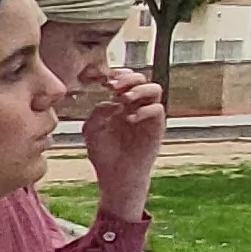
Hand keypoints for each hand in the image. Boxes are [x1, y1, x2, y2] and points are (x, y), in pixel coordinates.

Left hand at [80, 67, 165, 217]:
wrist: (115, 177)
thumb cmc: (104, 154)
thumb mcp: (92, 130)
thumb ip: (98, 112)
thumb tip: (112, 101)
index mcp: (120, 104)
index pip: (126, 79)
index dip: (118, 74)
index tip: (104, 81)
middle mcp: (136, 106)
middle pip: (142, 78)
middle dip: (128, 78)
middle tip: (114, 86)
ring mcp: (148, 116)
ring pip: (155, 89)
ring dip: (139, 90)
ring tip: (124, 100)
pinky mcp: (156, 128)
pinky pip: (158, 109)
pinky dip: (144, 110)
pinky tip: (129, 119)